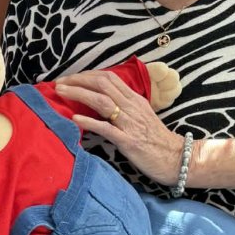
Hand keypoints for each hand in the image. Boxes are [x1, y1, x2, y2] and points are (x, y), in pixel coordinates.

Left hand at [54, 70, 184, 184]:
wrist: (176, 159)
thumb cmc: (156, 140)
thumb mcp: (141, 116)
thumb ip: (124, 106)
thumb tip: (101, 101)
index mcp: (134, 99)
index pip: (108, 77)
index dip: (86, 75)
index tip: (70, 78)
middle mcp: (131, 107)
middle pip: (102, 84)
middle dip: (77, 81)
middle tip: (59, 83)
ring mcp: (130, 123)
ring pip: (102, 101)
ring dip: (78, 94)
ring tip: (61, 93)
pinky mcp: (128, 141)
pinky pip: (106, 128)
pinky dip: (89, 122)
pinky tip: (75, 118)